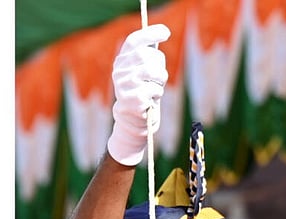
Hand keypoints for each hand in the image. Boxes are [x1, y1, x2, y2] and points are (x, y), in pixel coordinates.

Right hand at [106, 24, 170, 165]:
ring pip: (154, 71)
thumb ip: (148, 57)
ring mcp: (125, 85)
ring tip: (156, 87)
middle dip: (159, 64)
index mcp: (121, 62)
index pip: (134, 41)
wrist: (134, 120)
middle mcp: (119, 72)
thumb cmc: (143, 93)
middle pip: (147, 55)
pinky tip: (151, 100)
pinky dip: (158, 94)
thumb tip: (162, 33)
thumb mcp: (143, 73)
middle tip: (158, 76)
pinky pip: (156, 89)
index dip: (150, 34)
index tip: (166, 31)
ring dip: (161, 80)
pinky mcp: (134, 99)